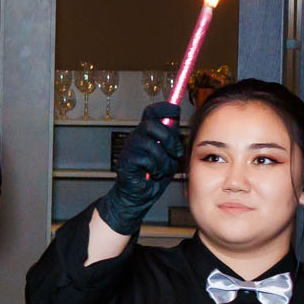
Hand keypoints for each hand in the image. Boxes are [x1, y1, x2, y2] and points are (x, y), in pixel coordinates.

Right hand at [95, 102, 184, 235]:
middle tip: (174, 152)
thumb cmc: (153, 176)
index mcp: (146, 133)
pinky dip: (154, 168)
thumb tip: (176, 122)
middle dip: (169, 138)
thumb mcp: (169, 154)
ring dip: (163, 160)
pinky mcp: (127, 161)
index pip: (152, 111)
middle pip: (152, 124)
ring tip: (162, 168)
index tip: (175, 111)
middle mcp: (136, 137)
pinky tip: (152, 173)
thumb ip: (171, 139)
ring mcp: (130, 148)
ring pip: (151, 144)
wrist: (139, 196)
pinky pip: (146, 159)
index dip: (164, 107)